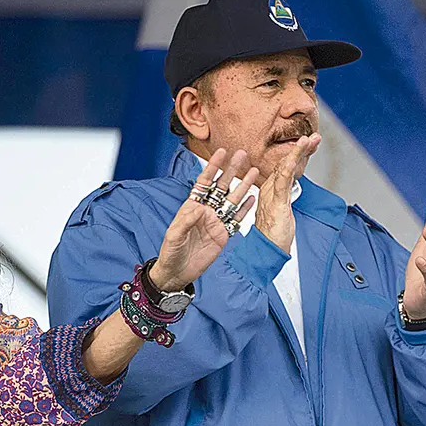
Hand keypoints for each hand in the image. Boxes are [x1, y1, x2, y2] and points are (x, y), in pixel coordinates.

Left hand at [150, 148, 258, 290]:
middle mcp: (206, 211)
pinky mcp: (224, 234)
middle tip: (242, 155)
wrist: (178, 272)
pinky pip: (236, 219)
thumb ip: (186, 221)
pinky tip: (253, 198)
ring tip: (254, 172)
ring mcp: (216, 222)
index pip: (204, 183)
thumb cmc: (171, 252)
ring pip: (232, 200)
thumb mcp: (174, 236)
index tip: (221, 153)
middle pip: (221, 187)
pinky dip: (245, 209)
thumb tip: (200, 208)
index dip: (212, 167)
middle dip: (231, 170)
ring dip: (243, 186)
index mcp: (192, 207)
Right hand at [254, 134, 320, 252]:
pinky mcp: (276, 203)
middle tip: (314, 137)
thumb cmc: (274, 234)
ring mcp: (272, 195)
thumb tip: (292, 187)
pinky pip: (282, 182)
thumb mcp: (284, 211)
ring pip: (284, 168)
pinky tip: (295, 158)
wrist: (266, 250)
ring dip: (297, 153)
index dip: (298, 154)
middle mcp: (269, 189)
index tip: (310, 144)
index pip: (285, 166)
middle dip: (301, 149)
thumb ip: (286, 196)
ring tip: (309, 140)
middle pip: (285, 163)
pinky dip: (289, 167)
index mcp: (271, 190)